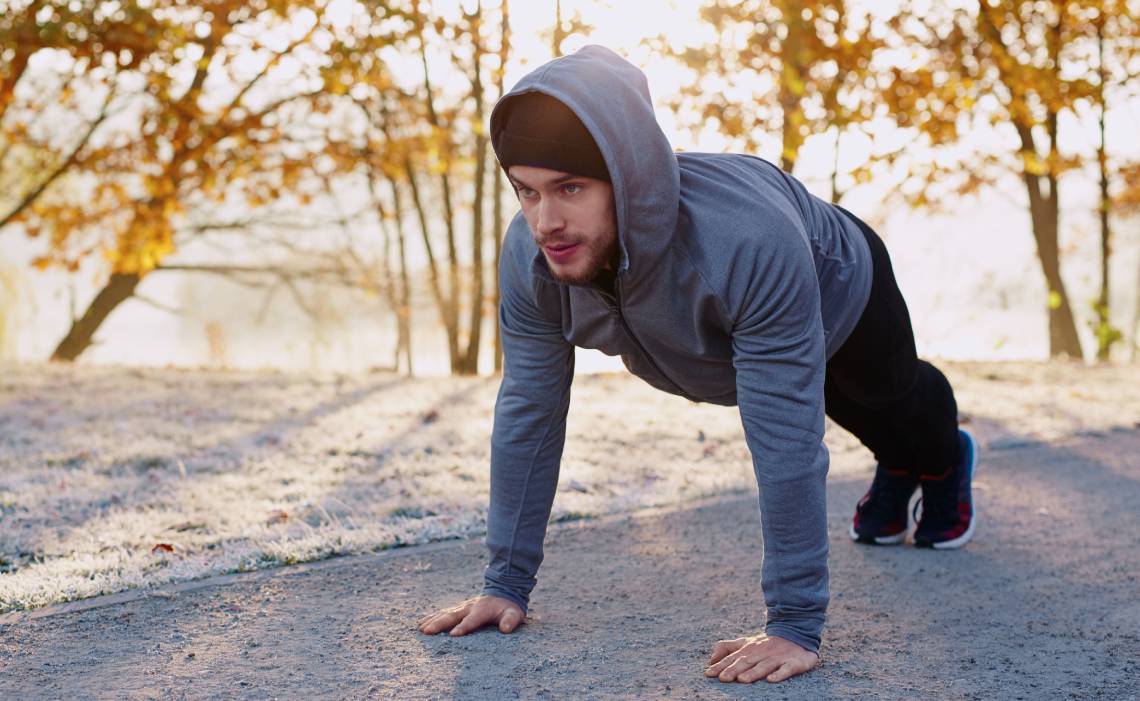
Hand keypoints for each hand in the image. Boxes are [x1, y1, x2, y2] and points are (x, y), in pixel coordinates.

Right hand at [417, 594, 525, 636]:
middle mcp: (469, 607)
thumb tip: (506, 629)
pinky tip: (422, 623)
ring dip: (433, 620)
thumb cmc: (508, 608)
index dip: (463, 627)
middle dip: (439, 623)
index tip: (453, 635)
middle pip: (452, 616)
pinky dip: (432, 617)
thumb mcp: (514, 613)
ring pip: (445, 613)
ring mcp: (462, 607)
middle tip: (427, 631)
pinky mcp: (458, 608)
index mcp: (482, 610)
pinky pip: (444, 612)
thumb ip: (510, 620)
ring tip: (421, 628)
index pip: (471, 620)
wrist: (503, 592)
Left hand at [704, 633, 818, 682]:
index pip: (733, 658)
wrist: (797, 634)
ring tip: (742, 679)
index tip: (709, 674)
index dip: (721, 666)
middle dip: (734, 669)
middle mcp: (763, 652)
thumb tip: (711, 659)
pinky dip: (779, 674)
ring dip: (753, 672)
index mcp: (750, 648)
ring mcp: (778, 657)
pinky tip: (771, 680)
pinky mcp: (794, 662)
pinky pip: (787, 669)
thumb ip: (728, 648)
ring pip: (764, 666)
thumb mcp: (746, 643)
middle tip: (723, 678)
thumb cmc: (766, 644)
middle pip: (746, 661)